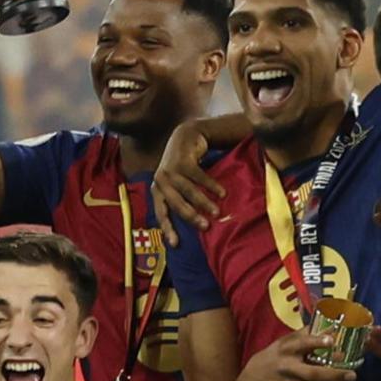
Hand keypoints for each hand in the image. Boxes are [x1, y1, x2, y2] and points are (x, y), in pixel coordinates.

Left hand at [151, 122, 223, 247]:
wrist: (185, 136)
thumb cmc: (183, 166)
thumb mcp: (176, 182)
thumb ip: (180, 198)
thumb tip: (195, 223)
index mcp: (157, 190)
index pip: (161, 213)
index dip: (168, 228)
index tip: (176, 244)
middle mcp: (161, 181)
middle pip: (176, 203)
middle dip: (191, 216)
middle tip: (206, 227)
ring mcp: (170, 170)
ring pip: (188, 191)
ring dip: (203, 202)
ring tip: (217, 212)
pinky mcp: (182, 161)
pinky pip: (198, 177)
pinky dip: (211, 186)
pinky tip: (222, 193)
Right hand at [236, 328, 358, 380]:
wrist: (256, 379)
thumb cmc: (276, 355)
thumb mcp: (285, 341)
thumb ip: (305, 334)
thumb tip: (328, 325)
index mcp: (286, 349)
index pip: (302, 344)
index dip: (317, 342)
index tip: (332, 340)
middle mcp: (288, 368)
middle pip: (313, 373)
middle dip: (335, 375)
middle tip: (352, 374)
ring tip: (349, 379)